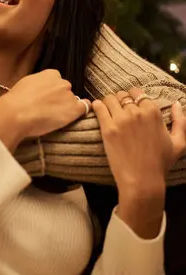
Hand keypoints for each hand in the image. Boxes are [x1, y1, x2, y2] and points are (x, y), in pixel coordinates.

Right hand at [0, 69, 90, 150]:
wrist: (17, 112)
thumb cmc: (17, 100)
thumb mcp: (26, 83)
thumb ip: (38, 84)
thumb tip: (38, 90)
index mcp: (50, 74)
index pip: (57, 81)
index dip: (53, 91)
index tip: (48, 98)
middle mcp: (62, 82)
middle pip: (65, 90)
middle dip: (60, 98)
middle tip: (50, 109)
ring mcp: (69, 95)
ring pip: (72, 101)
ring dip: (66, 107)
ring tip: (54, 117)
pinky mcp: (73, 109)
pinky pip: (84, 108)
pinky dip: (82, 111)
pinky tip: (77, 116)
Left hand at [93, 87, 185, 237]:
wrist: (142, 181)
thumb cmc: (160, 164)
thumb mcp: (179, 143)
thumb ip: (181, 121)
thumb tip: (178, 104)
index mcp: (153, 112)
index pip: (137, 93)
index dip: (132, 97)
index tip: (130, 105)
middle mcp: (137, 112)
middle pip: (122, 95)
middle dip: (120, 101)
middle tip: (118, 111)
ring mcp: (121, 120)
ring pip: (109, 98)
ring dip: (108, 103)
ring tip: (108, 111)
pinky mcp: (108, 128)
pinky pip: (98, 106)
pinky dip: (97, 106)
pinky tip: (98, 110)